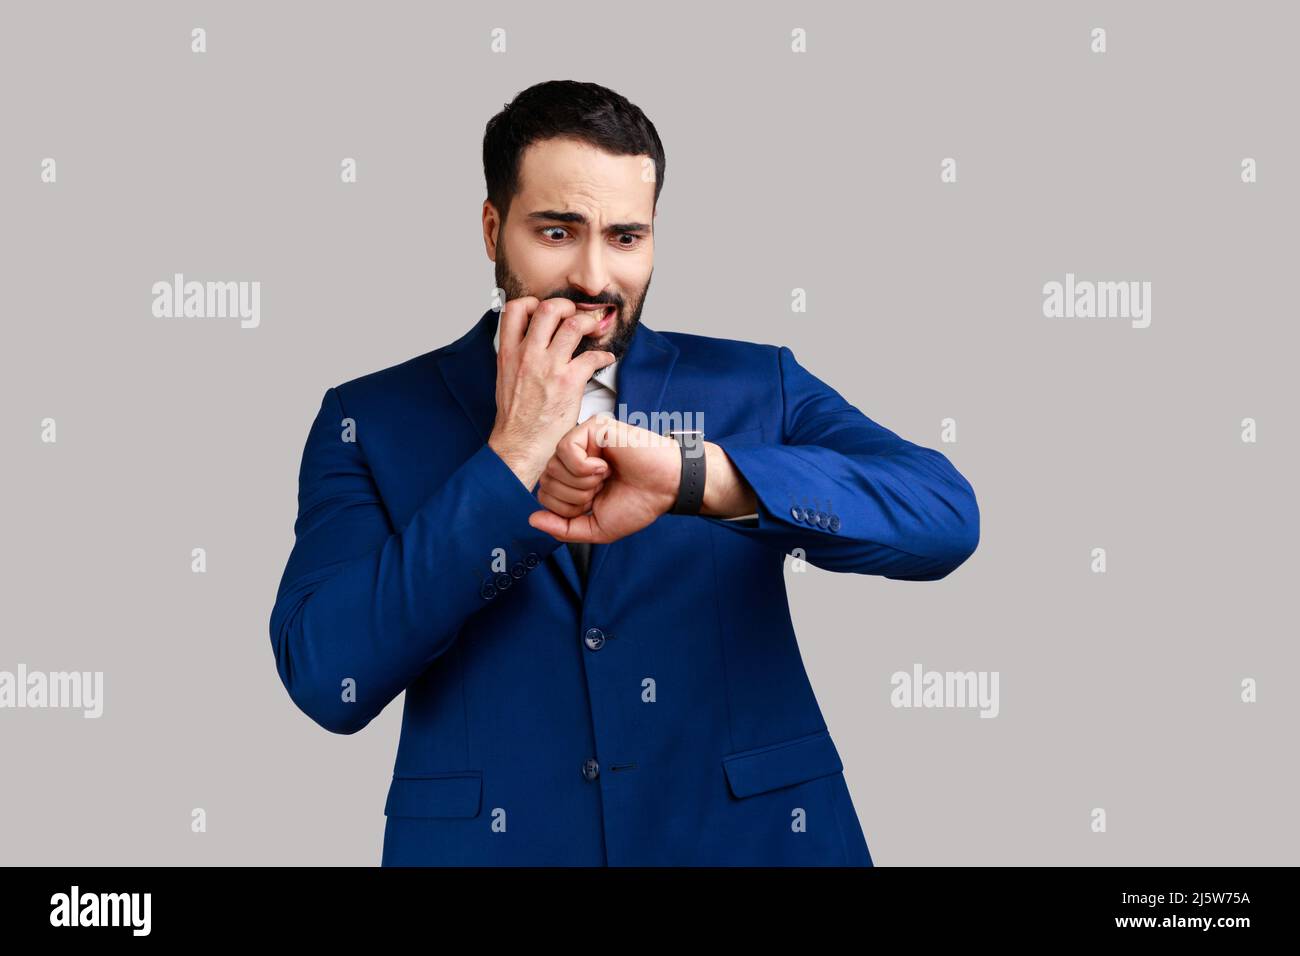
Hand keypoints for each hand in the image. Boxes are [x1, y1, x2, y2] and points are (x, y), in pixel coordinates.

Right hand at [487, 297, 615, 489]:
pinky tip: (606, 359)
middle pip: (548, 308)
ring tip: (593, 330)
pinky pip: (593, 356)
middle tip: (574, 316)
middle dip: (566, 306)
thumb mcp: (505, 378)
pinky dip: (604, 355)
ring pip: (572, 324)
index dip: (533, 302)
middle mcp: (528, 355)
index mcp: (509, 353)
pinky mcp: (568, 382)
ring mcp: (548, 367)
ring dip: (588, 323)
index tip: (545, 311)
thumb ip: (516, 356)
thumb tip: (529, 343)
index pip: (515, 308)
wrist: (519, 445)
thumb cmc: (515, 418)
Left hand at [529, 416, 681, 543]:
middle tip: (602, 489)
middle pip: (546, 482)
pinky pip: (566, 450)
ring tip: (606, 476)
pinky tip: (604, 465)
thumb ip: (563, 528)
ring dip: (582, 483)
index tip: (595, 502)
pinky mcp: (591, 428)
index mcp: (574, 479)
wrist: (666, 487)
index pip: (544, 496)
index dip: (566, 509)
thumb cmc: (638, 503)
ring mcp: (582, 441)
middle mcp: (574, 458)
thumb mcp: (596, 528)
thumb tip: (533, 521)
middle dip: (574, 498)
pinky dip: (584, 466)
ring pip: (553, 467)